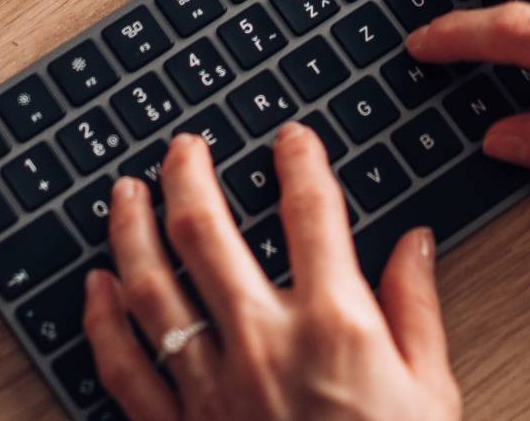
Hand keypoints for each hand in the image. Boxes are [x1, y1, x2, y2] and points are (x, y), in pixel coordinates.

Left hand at [82, 124, 461, 420]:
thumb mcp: (433, 393)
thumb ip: (418, 310)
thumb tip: (415, 245)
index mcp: (337, 324)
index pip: (310, 210)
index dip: (299, 160)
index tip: (291, 137)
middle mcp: (264, 344)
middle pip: (207, 231)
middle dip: (189, 174)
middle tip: (183, 146)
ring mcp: (212, 388)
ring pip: (150, 288)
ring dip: (131, 229)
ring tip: (124, 191)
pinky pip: (124, 368)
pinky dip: (101, 322)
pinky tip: (96, 287)